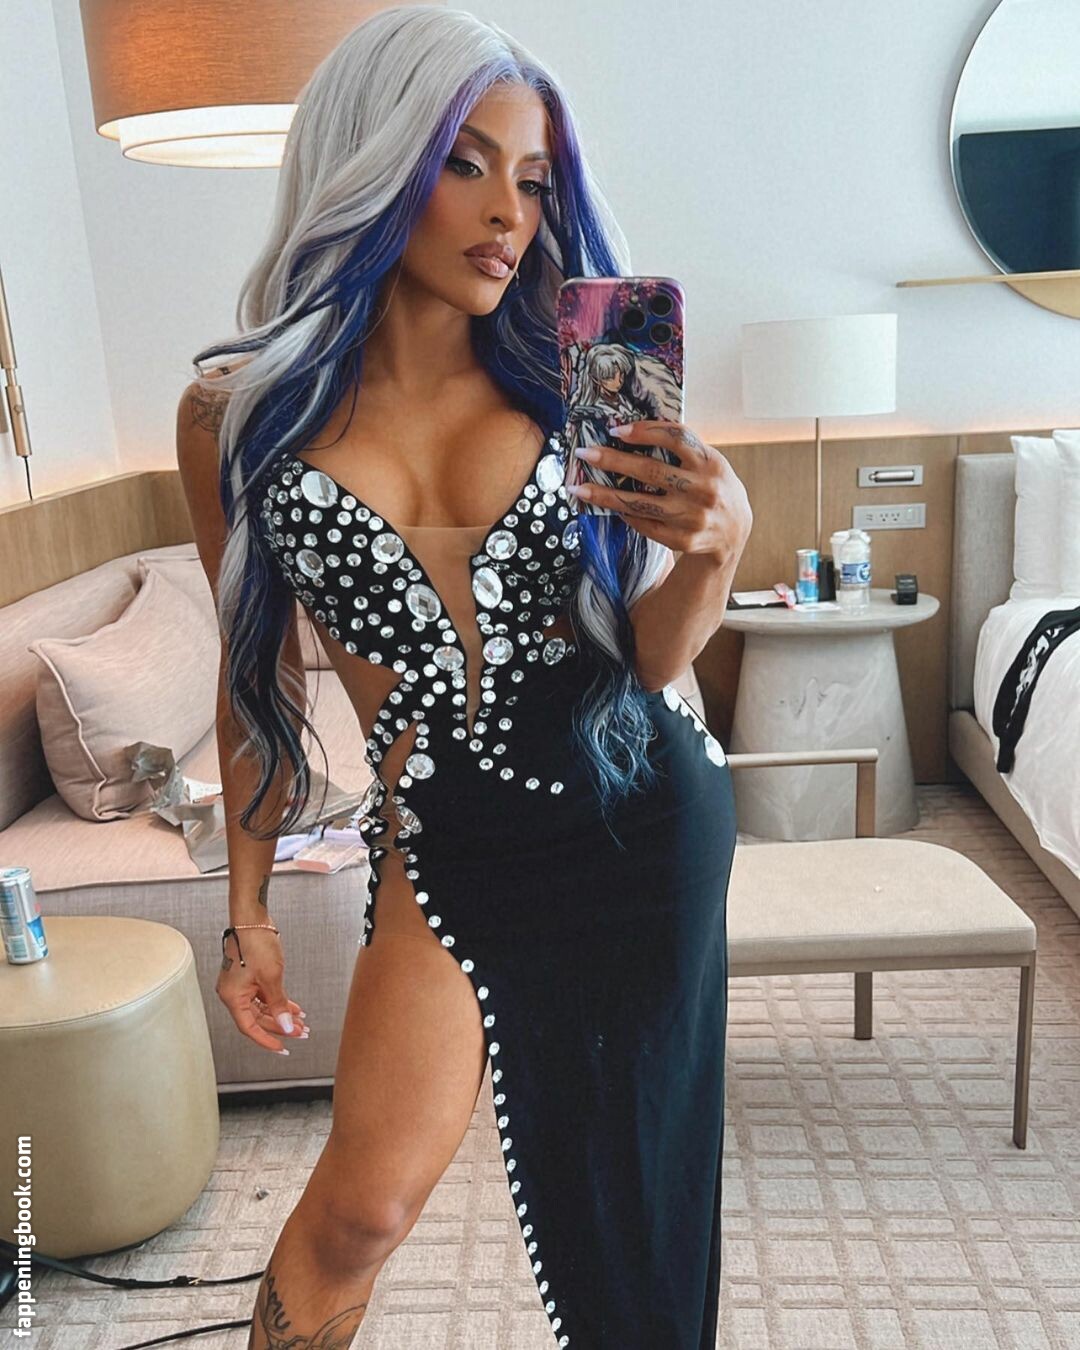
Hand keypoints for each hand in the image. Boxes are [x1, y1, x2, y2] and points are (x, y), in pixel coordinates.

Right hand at [216, 927, 308, 1054]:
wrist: (252, 918)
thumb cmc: (256, 943)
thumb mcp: (272, 977)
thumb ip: (279, 1005)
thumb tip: (286, 1026)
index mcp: (232, 997)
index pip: (249, 1028)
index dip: (267, 1040)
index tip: (283, 1048)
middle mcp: (233, 994)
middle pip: (257, 1019)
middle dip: (281, 1026)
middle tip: (302, 1032)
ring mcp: (240, 985)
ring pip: (262, 1008)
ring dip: (281, 1014)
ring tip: (302, 1022)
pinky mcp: (248, 977)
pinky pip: (263, 996)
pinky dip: (278, 1001)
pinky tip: (294, 1007)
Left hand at [568, 419, 752, 560]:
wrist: (734, 531)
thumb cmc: (713, 486)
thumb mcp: (709, 462)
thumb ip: (682, 450)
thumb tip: (631, 433)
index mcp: (710, 462)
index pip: (675, 438)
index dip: (644, 431)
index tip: (615, 430)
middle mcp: (704, 489)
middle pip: (650, 471)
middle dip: (613, 461)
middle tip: (585, 454)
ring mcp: (694, 517)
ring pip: (640, 504)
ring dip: (605, 495)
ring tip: (579, 489)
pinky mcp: (685, 540)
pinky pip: (646, 525)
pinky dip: (626, 515)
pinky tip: (610, 507)